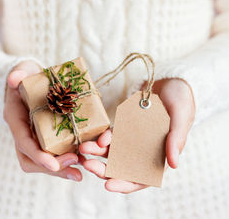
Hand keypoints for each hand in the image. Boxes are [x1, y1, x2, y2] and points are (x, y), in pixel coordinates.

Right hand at [4, 60, 81, 180]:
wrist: (31, 80)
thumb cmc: (27, 76)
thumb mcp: (23, 71)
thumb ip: (18, 74)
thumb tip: (15, 78)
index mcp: (16, 119)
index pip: (24, 143)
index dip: (38, 156)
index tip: (54, 165)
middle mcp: (24, 132)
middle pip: (33, 160)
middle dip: (53, 168)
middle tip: (76, 169)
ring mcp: (35, 136)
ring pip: (43, 161)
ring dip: (62, 169)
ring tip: (81, 172)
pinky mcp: (46, 136)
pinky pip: (54, 153)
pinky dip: (66, 160)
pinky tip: (82, 161)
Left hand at [79, 78, 194, 192]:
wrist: (171, 81)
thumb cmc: (181, 100)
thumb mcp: (181, 117)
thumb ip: (177, 139)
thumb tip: (173, 165)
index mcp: (160, 156)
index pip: (142, 178)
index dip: (125, 184)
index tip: (108, 185)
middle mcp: (144, 151)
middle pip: (122, 167)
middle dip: (104, 169)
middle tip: (88, 164)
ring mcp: (133, 139)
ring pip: (113, 152)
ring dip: (97, 152)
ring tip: (84, 148)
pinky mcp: (125, 127)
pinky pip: (112, 136)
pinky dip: (103, 138)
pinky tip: (95, 137)